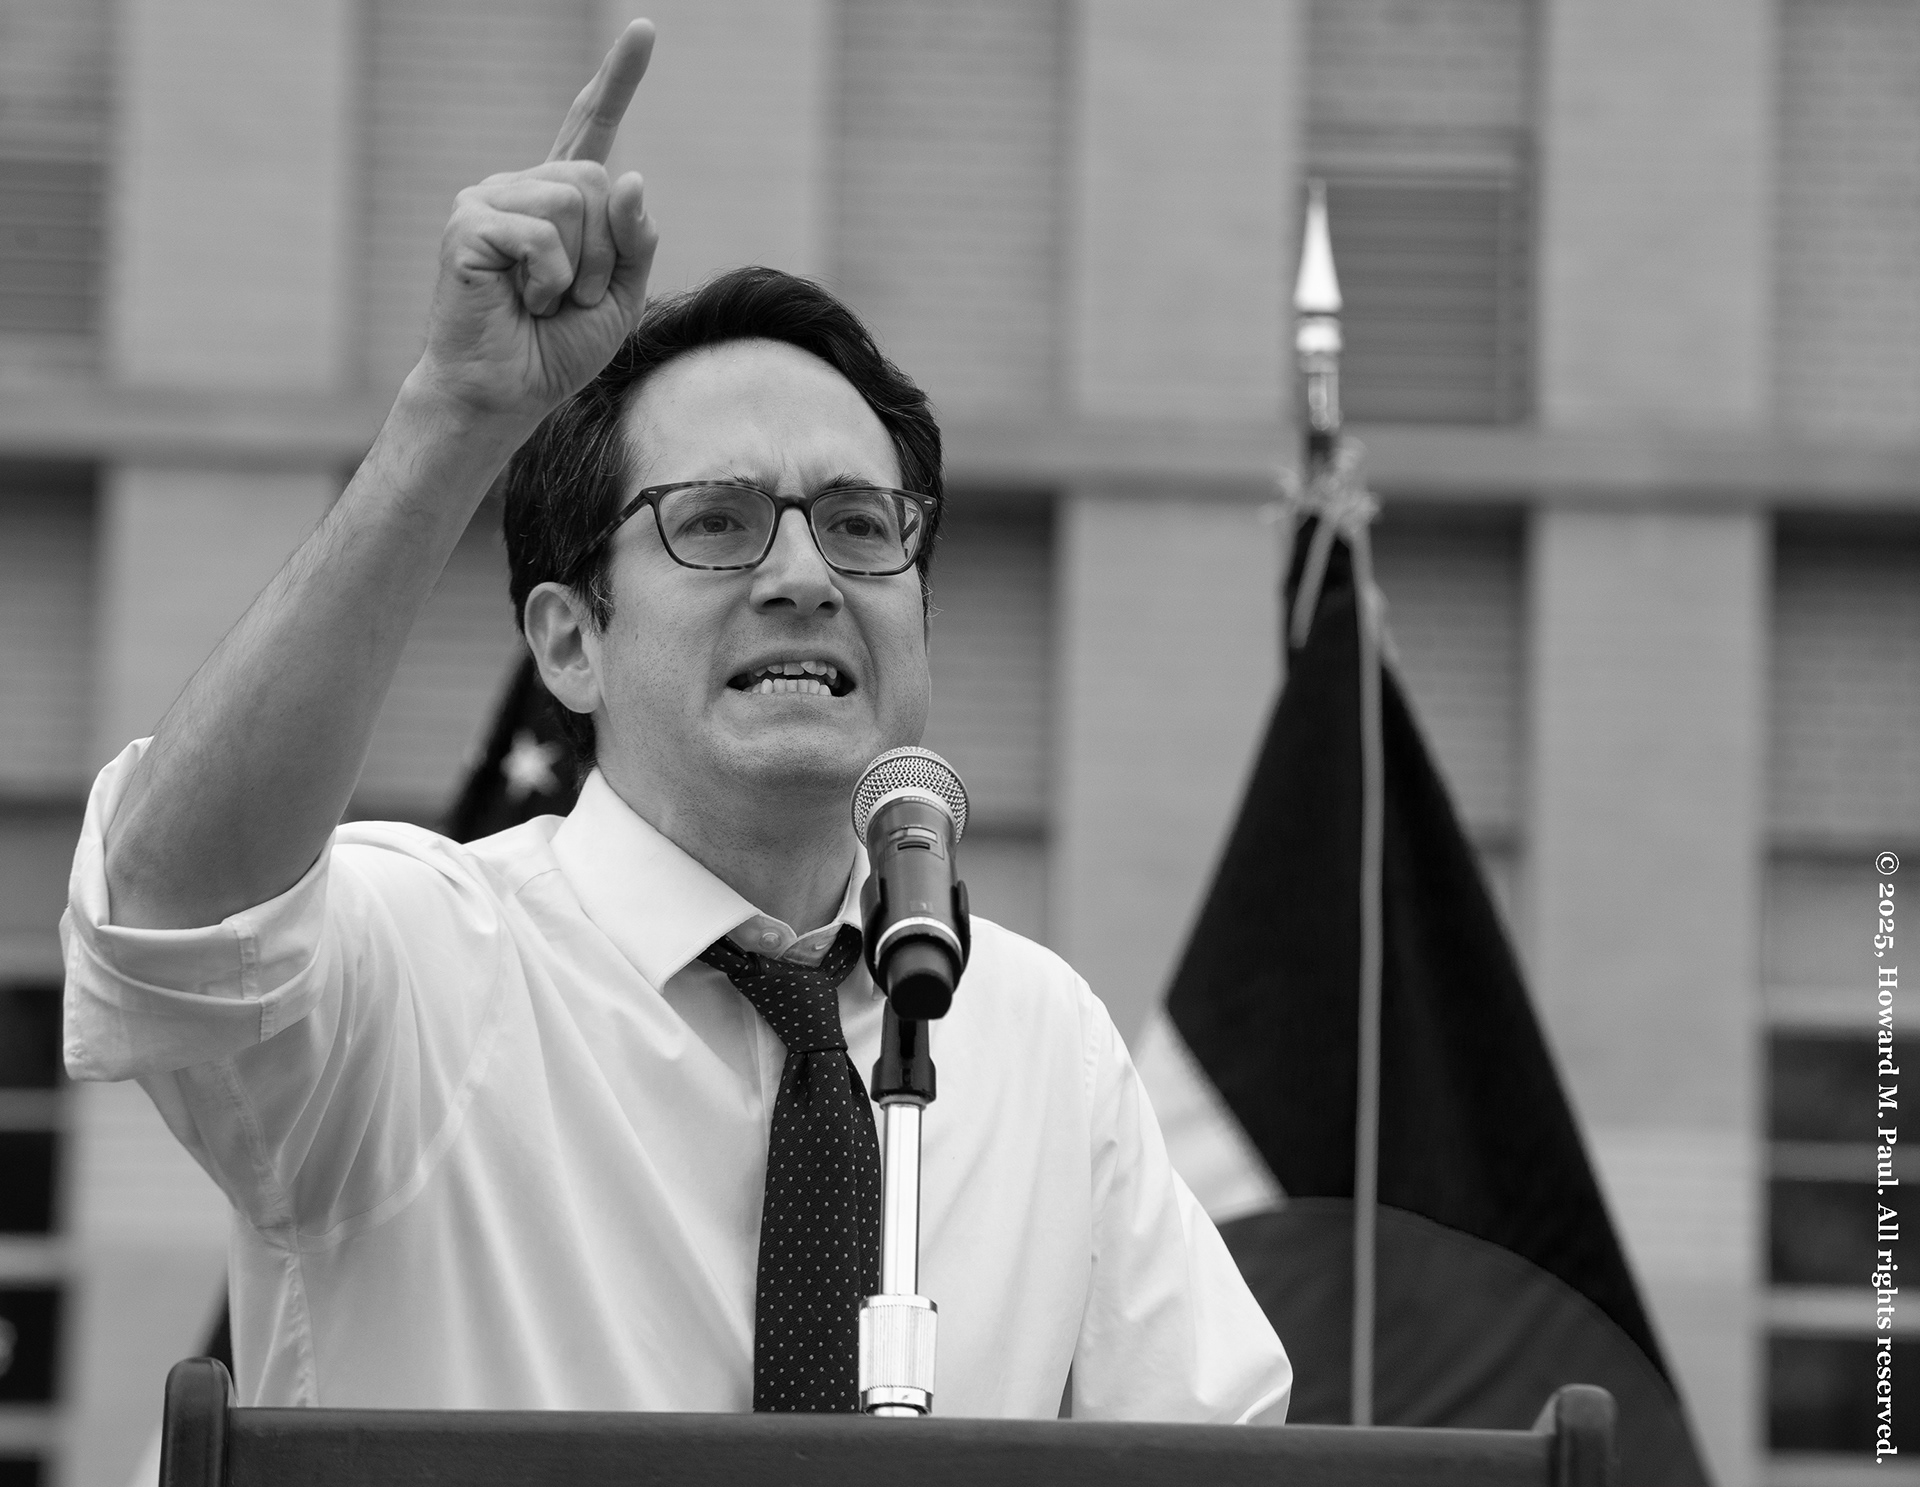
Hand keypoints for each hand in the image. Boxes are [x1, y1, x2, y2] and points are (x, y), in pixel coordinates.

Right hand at [411, 20, 658, 423]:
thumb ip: (636, 240)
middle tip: (571, 298)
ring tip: (544, 301)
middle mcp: (523, 187)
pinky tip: (522, 300)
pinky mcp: (467, 221)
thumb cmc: (557, 350)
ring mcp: (490, 198)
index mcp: (561, 202)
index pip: (593, 129)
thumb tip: (631, 176)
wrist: (506, 394)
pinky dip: (548, 279)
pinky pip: (540, 234)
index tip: (647, 30)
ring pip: (575, 202)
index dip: (617, 80)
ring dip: (579, 270)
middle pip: (601, 181)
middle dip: (607, 252)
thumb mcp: (621, 298)